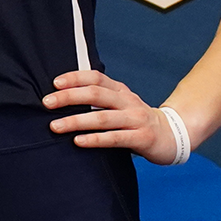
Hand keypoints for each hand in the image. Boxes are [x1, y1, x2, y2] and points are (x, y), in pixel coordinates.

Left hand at [44, 70, 180, 164]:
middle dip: (70, 97)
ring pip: (103, 118)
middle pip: (97, 94)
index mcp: (122, 92)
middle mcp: (129, 102)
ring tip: (55, 126)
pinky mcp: (142, 138)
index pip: (97, 78)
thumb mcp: (122, 106)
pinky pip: (115, 138)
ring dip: (77, 120)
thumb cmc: (137, 122)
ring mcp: (136, 119)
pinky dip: (95, 139)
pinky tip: (78, 142)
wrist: (173, 135)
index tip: (55, 83)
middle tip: (47, 103)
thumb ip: (100, 101)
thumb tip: (62, 98)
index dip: (76, 78)